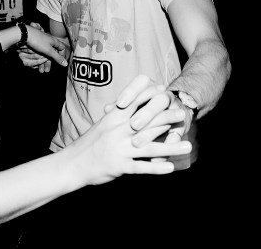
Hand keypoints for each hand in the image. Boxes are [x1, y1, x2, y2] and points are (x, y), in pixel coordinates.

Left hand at [17, 22, 68, 71]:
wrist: (25, 35)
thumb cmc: (38, 41)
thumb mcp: (49, 51)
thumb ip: (57, 57)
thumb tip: (66, 64)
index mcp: (54, 41)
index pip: (62, 48)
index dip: (62, 55)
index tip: (60, 62)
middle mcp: (48, 42)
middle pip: (52, 53)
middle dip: (49, 63)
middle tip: (47, 70)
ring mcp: (41, 43)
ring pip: (44, 54)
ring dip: (43, 63)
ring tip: (41, 71)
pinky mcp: (35, 44)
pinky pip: (38, 53)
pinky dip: (38, 59)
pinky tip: (35, 65)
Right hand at [67, 75, 190, 186]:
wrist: (72, 164)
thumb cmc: (89, 144)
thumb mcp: (102, 125)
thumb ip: (117, 115)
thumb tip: (128, 103)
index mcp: (114, 118)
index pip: (134, 101)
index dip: (150, 96)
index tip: (165, 91)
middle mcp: (118, 131)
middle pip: (147, 121)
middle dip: (167, 117)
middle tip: (184, 114)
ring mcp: (120, 149)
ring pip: (150, 146)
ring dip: (171, 147)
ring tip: (188, 146)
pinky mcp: (119, 166)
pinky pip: (141, 167)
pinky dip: (156, 168)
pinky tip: (171, 168)